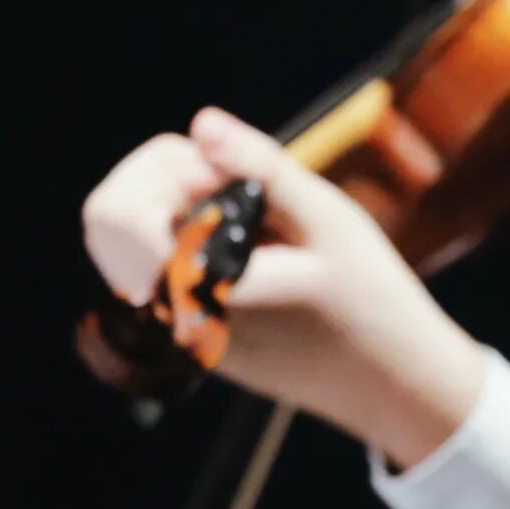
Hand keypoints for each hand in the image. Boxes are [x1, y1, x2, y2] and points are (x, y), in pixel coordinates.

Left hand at [80, 107, 484, 461]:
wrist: (393, 385)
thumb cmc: (370, 298)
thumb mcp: (327, 218)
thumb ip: (259, 167)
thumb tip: (201, 123)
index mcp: (197, 287)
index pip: (116, 212)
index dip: (161, 168)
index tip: (223, 169)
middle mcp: (175, 319)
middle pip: (117, 220)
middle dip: (170, 180)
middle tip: (239, 183)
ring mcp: (180, 334)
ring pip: (142, 241)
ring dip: (188, 207)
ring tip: (259, 218)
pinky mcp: (195, 337)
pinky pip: (169, 268)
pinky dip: (201, 238)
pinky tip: (261, 247)